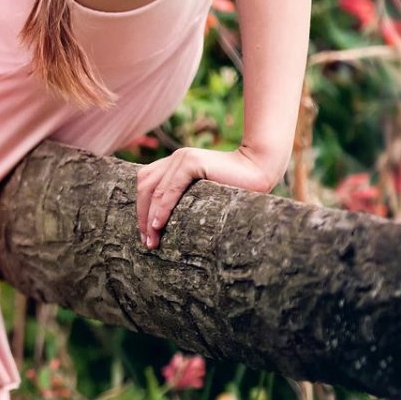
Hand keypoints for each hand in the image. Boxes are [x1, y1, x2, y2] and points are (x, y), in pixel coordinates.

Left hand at [136, 145, 281, 248]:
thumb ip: (187, 197)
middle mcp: (175, 158)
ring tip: (151, 239)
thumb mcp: (204, 192)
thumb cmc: (236, 185)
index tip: (146, 233)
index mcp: (175, 163)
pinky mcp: (191, 162)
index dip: (141, 208)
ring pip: (154, 191)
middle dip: (142, 216)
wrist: (259, 168)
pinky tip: (158, 224)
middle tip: (146, 241)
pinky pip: (169, 189)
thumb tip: (164, 223)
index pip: (147, 184)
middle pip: (145, 187)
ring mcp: (182, 158)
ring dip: (148, 217)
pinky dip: (161, 208)